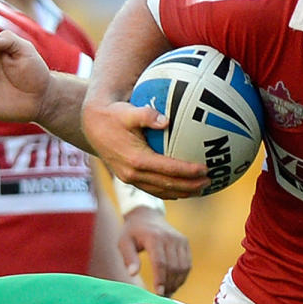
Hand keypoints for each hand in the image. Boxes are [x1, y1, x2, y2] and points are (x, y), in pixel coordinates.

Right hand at [81, 99, 209, 198]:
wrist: (92, 126)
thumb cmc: (113, 115)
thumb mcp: (128, 111)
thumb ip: (147, 115)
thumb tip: (166, 120)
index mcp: (136, 160)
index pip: (169, 169)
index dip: (188, 171)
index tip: (206, 169)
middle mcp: (133, 173)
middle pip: (168, 185)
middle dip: (191, 186)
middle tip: (210, 181)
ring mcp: (130, 179)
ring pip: (161, 191)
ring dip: (182, 192)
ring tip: (201, 189)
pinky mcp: (129, 178)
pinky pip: (153, 189)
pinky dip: (169, 191)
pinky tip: (182, 189)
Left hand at [118, 206, 190, 295]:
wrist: (147, 215)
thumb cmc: (132, 232)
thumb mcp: (124, 242)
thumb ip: (128, 258)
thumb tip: (132, 274)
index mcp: (154, 237)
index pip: (160, 262)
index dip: (160, 279)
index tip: (158, 293)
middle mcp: (170, 238)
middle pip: (173, 267)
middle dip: (169, 284)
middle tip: (162, 298)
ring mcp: (180, 240)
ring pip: (183, 267)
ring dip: (177, 282)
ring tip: (168, 293)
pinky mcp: (185, 242)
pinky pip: (187, 263)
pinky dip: (183, 276)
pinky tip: (174, 284)